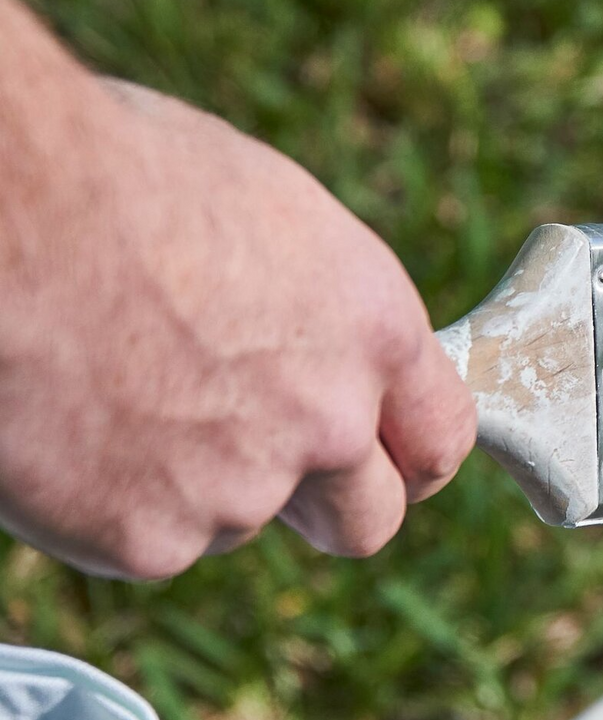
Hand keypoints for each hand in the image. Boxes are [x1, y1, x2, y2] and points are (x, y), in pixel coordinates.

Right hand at [0, 0, 474, 579]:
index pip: (441, 439)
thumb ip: (318, 317)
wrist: (2, 212)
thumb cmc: (112, 175)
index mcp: (374, 332)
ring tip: (117, 394)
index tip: (385, 464)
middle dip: (323, 507)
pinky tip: (70, 426)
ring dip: (192, 487)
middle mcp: (329, 422)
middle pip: (367, 520)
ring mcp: (242, 491)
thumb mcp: (270, 223)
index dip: (410, 459)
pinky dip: (110, 507)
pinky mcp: (150, 542)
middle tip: (250, 463)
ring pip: (237, 523)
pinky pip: (148, 544)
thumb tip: (320, 351)